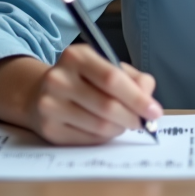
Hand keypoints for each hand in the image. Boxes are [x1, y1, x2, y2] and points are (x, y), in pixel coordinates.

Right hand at [26, 45, 161, 144]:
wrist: (40, 93)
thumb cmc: (84, 80)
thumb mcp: (107, 66)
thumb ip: (133, 79)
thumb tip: (149, 100)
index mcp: (77, 56)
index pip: (112, 78)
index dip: (137, 98)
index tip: (155, 111)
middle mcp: (59, 78)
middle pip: (107, 105)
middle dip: (132, 117)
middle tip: (144, 123)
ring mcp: (50, 104)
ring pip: (100, 126)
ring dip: (119, 128)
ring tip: (123, 123)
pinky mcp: (49, 128)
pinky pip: (88, 139)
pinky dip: (104, 137)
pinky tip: (105, 129)